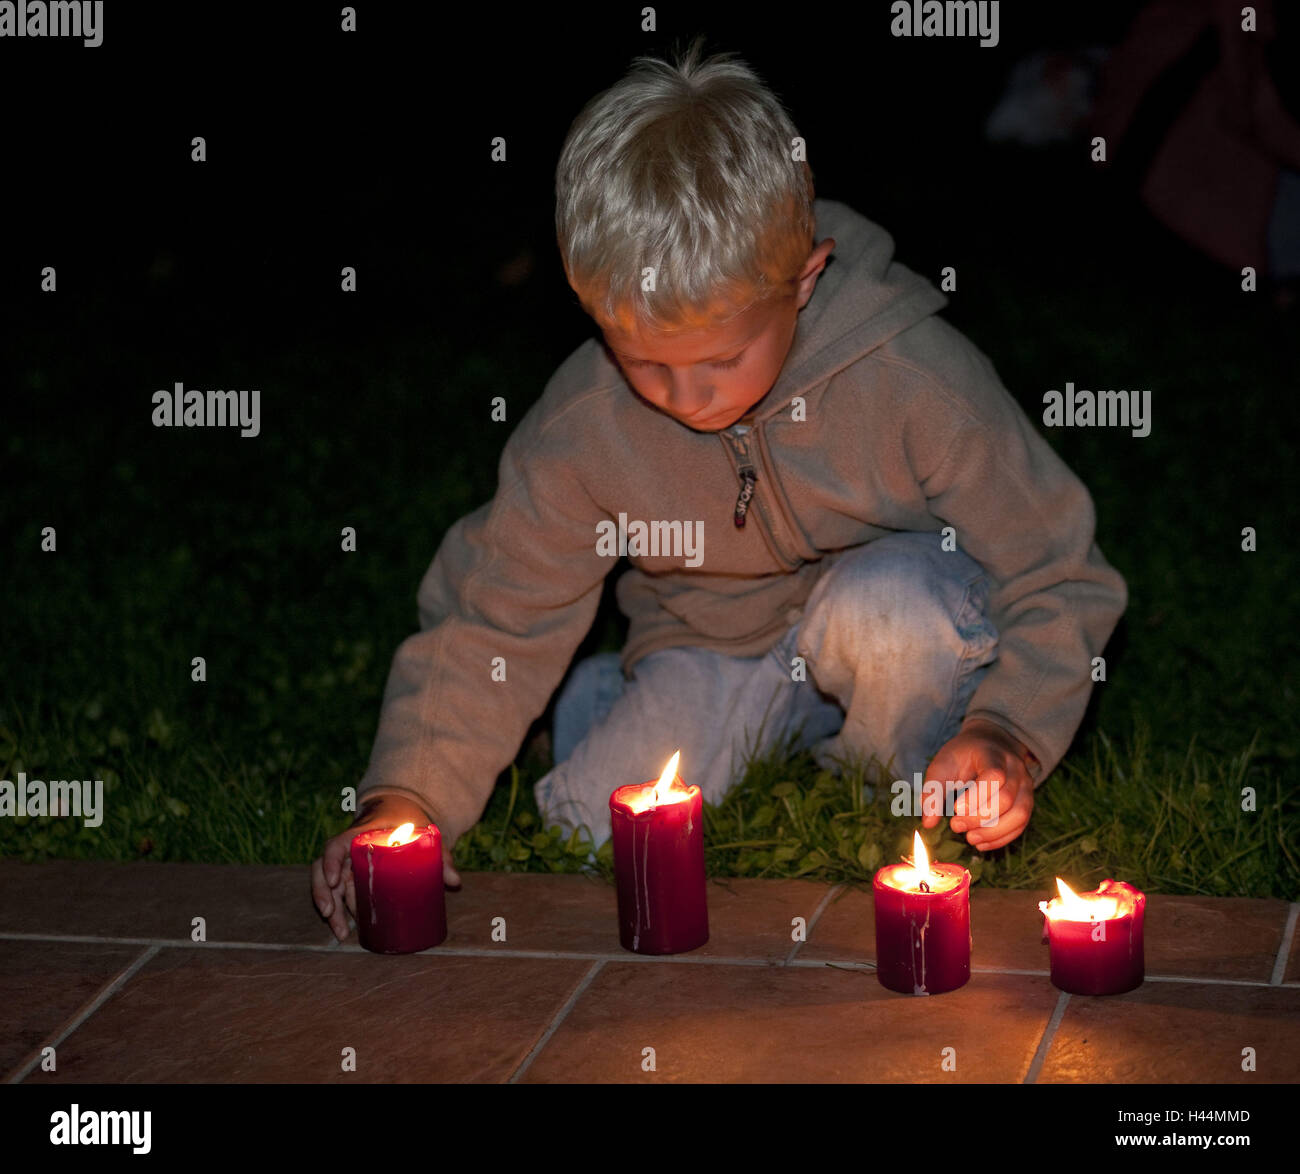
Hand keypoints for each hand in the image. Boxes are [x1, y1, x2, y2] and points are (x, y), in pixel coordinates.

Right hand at [310, 794, 461, 941]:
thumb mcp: (423, 832)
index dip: (332, 862)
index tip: (335, 880)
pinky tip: (346, 929)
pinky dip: (340, 911)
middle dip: (323, 893)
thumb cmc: (409, 822)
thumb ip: (440, 856)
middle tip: (330, 914)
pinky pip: (339, 893)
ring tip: (341, 932)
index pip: (336, 846)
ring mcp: (347, 864)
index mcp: (360, 834)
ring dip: (331, 909)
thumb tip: (455, 881)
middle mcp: (348, 850)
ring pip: (328, 885)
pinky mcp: (351, 876)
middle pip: (324, 869)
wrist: (400, 814)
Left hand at [920, 718, 1036, 850]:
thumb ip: (933, 791)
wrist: (990, 743)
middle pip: (1007, 798)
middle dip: (980, 818)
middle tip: (955, 826)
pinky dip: (1002, 838)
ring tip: (970, 838)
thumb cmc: (962, 756)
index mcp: (993, 754)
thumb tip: (928, 824)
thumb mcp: (943, 765)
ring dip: (994, 832)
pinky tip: (982, 843)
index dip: (976, 796)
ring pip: (1019, 814)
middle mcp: (1015, 768)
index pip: (994, 775)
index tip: (955, 809)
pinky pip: (1021, 823)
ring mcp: (1026, 785)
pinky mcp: (1027, 800)